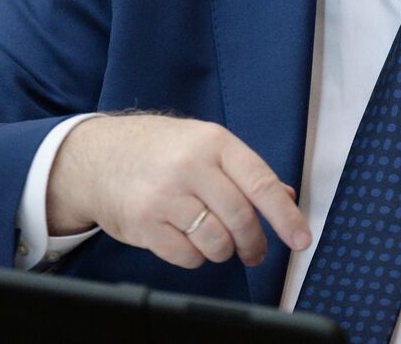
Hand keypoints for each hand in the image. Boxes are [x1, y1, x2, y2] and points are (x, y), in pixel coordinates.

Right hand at [47, 114, 310, 268]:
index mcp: (215, 143)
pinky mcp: (143, 223)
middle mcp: (190, 167)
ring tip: (219, 244)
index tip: (301, 240)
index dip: (286, 217)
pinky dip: (196, 257)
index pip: (261, 184)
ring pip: (215, 242)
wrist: (98, 155)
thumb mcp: (206, 144)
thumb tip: (286, 197)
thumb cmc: (162, 150)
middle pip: (240, 218)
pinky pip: (186, 256)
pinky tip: (190, 243)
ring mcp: (164, 196)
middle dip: (254, 242)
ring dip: (224, 251)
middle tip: (256, 251)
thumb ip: (246, 171)